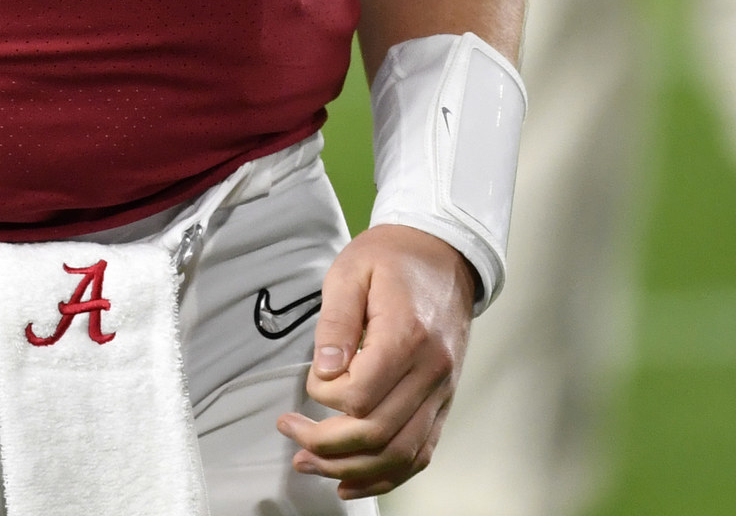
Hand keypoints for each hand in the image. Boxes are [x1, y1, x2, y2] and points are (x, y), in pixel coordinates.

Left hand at [274, 225, 477, 499]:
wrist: (443, 255)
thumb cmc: (393, 259)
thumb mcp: (351, 272)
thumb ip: (335, 322)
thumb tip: (324, 371)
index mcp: (408, 336)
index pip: (359, 395)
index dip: (324, 396)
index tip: (312, 377)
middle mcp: (432, 371)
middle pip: (377, 434)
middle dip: (325, 445)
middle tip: (292, 433)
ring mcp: (442, 390)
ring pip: (399, 454)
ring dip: (351, 470)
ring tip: (311, 464)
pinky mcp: (444, 401)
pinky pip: (420, 454)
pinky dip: (386, 477)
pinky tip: (353, 481)